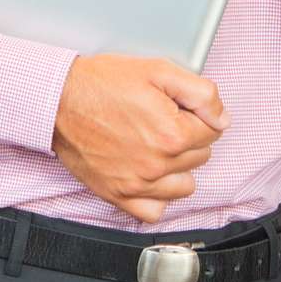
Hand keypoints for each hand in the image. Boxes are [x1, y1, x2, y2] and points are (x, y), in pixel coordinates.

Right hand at [49, 54, 226, 222]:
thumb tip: (222, 118)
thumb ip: (200, 92)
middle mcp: (158, 164)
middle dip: (188, 137)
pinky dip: (157, 197)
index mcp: (173, 133)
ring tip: (156, 147)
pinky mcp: (119, 195)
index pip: (213, 130)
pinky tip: (150, 177)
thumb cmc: (101, 83)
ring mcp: (139, 184)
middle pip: (200, 156)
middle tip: (162, 120)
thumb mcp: (158, 70)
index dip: (197, 114)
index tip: (178, 107)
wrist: (58, 101)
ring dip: (177, 167)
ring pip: (185, 185)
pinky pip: (155, 211)